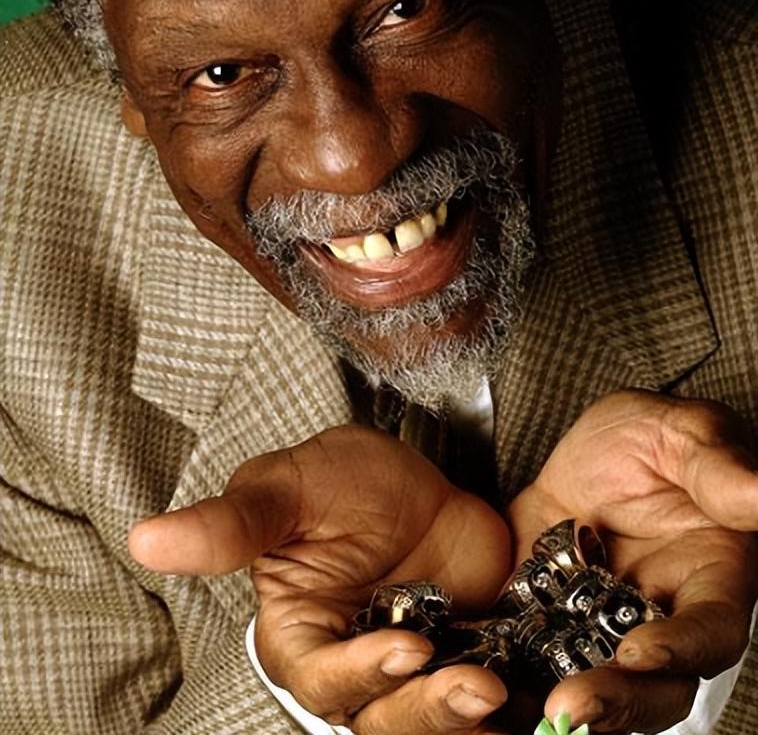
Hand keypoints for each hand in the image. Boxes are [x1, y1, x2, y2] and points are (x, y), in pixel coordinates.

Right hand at [129, 424, 513, 732]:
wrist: (421, 477)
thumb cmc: (343, 480)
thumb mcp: (292, 488)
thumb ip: (232, 523)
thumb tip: (145, 538)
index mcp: (301, 635)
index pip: (320, 679)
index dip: (359, 674)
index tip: (407, 645)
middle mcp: (351, 665)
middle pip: (378, 719)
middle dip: (423, 709)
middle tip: (472, 684)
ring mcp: (409, 668)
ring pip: (424, 724)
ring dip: (460, 716)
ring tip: (494, 687)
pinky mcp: (462, 662)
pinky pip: (474, 707)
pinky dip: (499, 708)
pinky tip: (520, 686)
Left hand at [508, 389, 757, 734]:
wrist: (592, 447)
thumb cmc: (656, 439)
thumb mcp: (685, 435)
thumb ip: (719, 470)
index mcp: (709, 579)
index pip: (709, 632)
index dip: (681, 649)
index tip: (641, 651)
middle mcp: (659, 618)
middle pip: (653, 685)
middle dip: (616, 701)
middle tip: (571, 705)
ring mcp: (601, 626)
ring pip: (591, 682)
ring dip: (562, 701)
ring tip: (524, 709)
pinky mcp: (547, 621)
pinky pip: (531, 658)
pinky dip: (509, 676)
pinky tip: (476, 682)